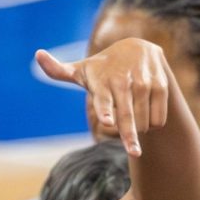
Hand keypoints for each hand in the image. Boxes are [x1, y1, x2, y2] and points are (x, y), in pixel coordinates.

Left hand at [35, 37, 170, 157]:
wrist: (138, 48)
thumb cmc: (102, 68)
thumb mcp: (81, 70)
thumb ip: (58, 70)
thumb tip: (38, 54)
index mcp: (101, 82)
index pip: (103, 99)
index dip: (105, 110)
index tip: (106, 122)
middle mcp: (123, 81)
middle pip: (126, 116)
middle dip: (130, 136)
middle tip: (134, 151)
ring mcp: (144, 82)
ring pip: (144, 120)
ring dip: (140, 130)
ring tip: (133, 123)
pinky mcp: (161, 84)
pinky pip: (159, 117)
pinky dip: (153, 124)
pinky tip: (146, 117)